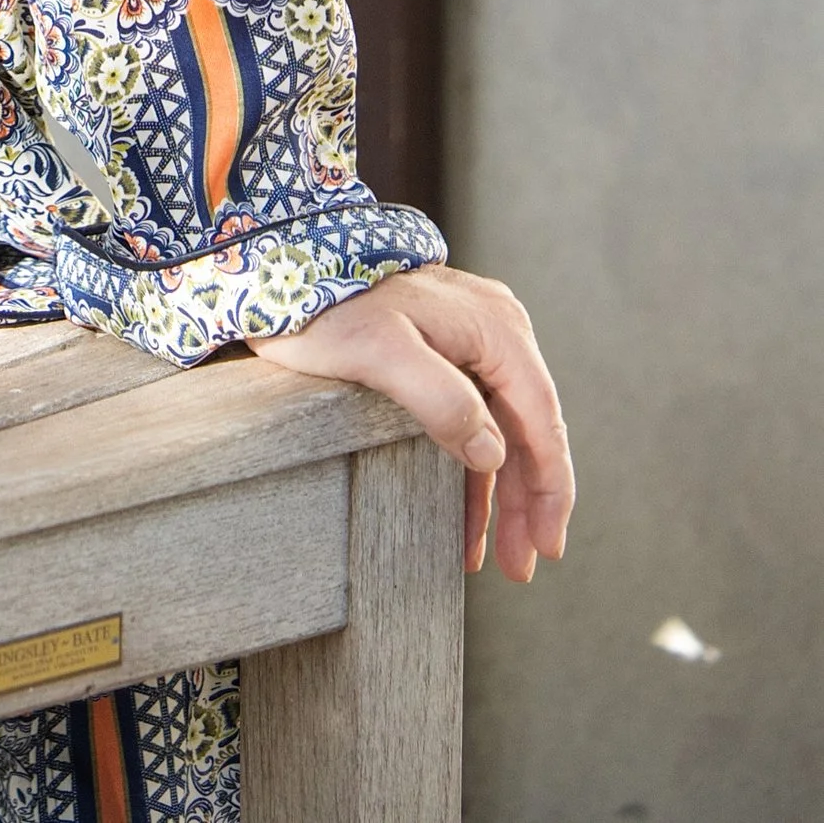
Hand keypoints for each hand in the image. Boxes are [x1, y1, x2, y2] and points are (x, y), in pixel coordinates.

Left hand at [251, 264, 572, 578]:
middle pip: (525, 431)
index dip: (550, 488)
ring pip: (498, 432)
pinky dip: (469, 471)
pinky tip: (464, 519)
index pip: (541, 420)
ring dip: (500, 496)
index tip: (548, 546)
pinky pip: (468, 420)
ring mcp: (466, 341)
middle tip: (521, 566)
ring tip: (498, 558)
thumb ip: (442, 400)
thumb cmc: (327, 305)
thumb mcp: (380, 352)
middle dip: (526, 503)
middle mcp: (492, 331)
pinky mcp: (438, 352)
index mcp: (495, 328)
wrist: (279, 263)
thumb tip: (493, 455)